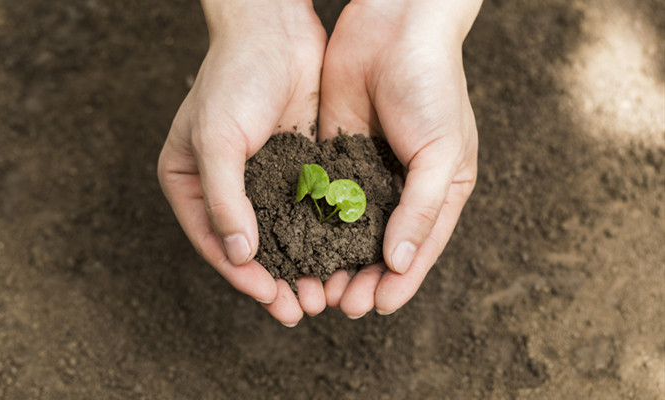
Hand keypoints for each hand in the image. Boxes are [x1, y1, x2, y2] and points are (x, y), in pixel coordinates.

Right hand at [157, 0, 325, 325]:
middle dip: (275, 280)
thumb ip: (224, 199)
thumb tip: (238, 254)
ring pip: (282, 234)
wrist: (275, 30)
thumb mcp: (216, 139)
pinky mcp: (296, 166)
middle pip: (249, 246)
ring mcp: (263, 178)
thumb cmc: (233, 78)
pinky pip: (307, 210)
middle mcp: (225, 186)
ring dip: (301, 264)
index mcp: (190, 182)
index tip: (269, 298)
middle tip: (300, 310)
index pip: (214, 240)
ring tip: (322, 295)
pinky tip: (339, 257)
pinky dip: (320, 235)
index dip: (241, 275)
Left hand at [317, 0, 481, 316]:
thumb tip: (402, 262)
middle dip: (359, 277)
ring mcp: (366, 172)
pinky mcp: (334, 153)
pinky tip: (295, 245)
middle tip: (335, 303)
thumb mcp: (441, 152)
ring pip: (346, 229)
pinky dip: (311, 224)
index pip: (418, 249)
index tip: (373, 307)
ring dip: (332, 258)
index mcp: (438, 191)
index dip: (398, 282)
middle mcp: (402, 188)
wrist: (394, 26)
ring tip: (313, 286)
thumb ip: (422, 208)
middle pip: (379, 247)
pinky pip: (322, 197)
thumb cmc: (433, 85)